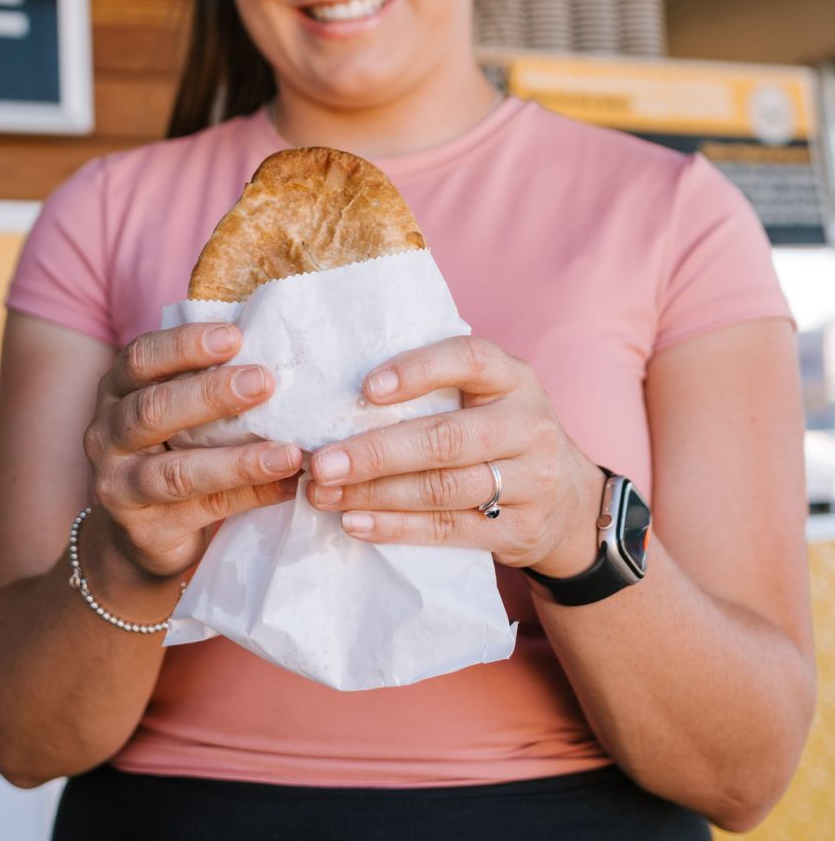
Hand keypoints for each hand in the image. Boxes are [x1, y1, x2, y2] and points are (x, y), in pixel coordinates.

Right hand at [83, 322, 301, 580]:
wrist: (137, 533)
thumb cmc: (171, 448)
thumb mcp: (176, 409)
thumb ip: (206, 379)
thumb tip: (277, 345)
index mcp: (116, 391)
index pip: (140, 358)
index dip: (184, 345)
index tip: (235, 336)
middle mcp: (106, 435)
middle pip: (153, 409)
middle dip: (211, 394)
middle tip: (264, 382)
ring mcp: (119, 486)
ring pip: (177, 472)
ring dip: (238, 462)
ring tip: (289, 454)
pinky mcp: (144, 530)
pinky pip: (202, 511)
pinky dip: (249, 497)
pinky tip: (285, 486)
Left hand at [305, 335, 605, 575]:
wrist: (571, 502)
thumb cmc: (502, 433)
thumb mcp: (489, 397)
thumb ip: (439, 387)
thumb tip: (343, 393)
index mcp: (514, 379)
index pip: (469, 359)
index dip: (417, 371)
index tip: (365, 389)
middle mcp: (529, 426)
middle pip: (445, 439)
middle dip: (375, 452)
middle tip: (321, 462)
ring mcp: (531, 482)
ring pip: (442, 489)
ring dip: (374, 494)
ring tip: (324, 494)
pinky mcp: (520, 530)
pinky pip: (449, 530)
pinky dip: (397, 528)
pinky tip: (356, 523)